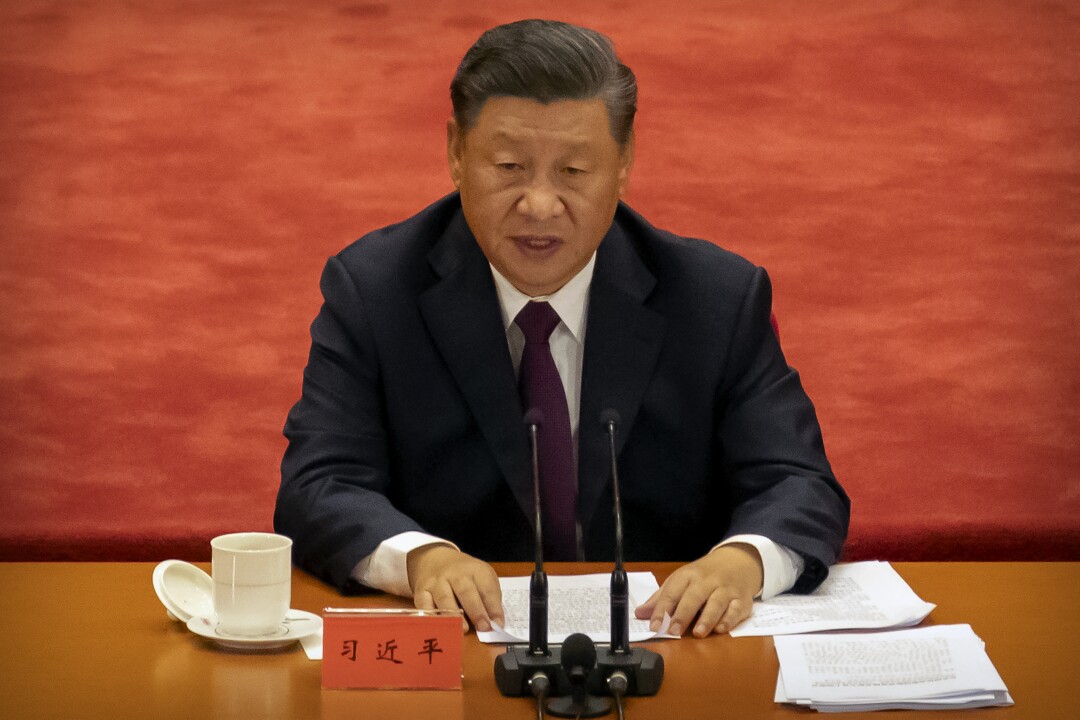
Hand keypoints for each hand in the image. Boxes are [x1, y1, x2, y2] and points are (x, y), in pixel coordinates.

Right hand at [407, 544, 503, 631]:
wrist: (434, 558)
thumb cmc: (464, 574)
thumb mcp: (482, 577)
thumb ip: (490, 598)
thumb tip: (495, 623)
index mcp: (475, 570)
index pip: (486, 588)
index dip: (493, 607)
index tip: (498, 624)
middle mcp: (455, 574)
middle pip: (466, 591)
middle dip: (476, 611)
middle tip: (484, 627)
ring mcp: (436, 582)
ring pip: (444, 598)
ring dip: (454, 616)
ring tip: (463, 629)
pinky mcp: (421, 592)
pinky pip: (424, 606)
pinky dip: (431, 618)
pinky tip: (439, 628)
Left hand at [634, 543, 762, 636]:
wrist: (736, 561)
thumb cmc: (703, 576)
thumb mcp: (681, 581)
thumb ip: (661, 598)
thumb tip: (640, 613)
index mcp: (687, 576)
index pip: (672, 592)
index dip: (662, 609)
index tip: (654, 625)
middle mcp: (707, 581)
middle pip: (694, 596)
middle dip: (683, 614)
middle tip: (673, 631)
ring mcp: (725, 590)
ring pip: (716, 603)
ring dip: (707, 618)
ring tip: (698, 633)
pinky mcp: (741, 600)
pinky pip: (736, 609)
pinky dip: (729, 619)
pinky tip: (720, 629)